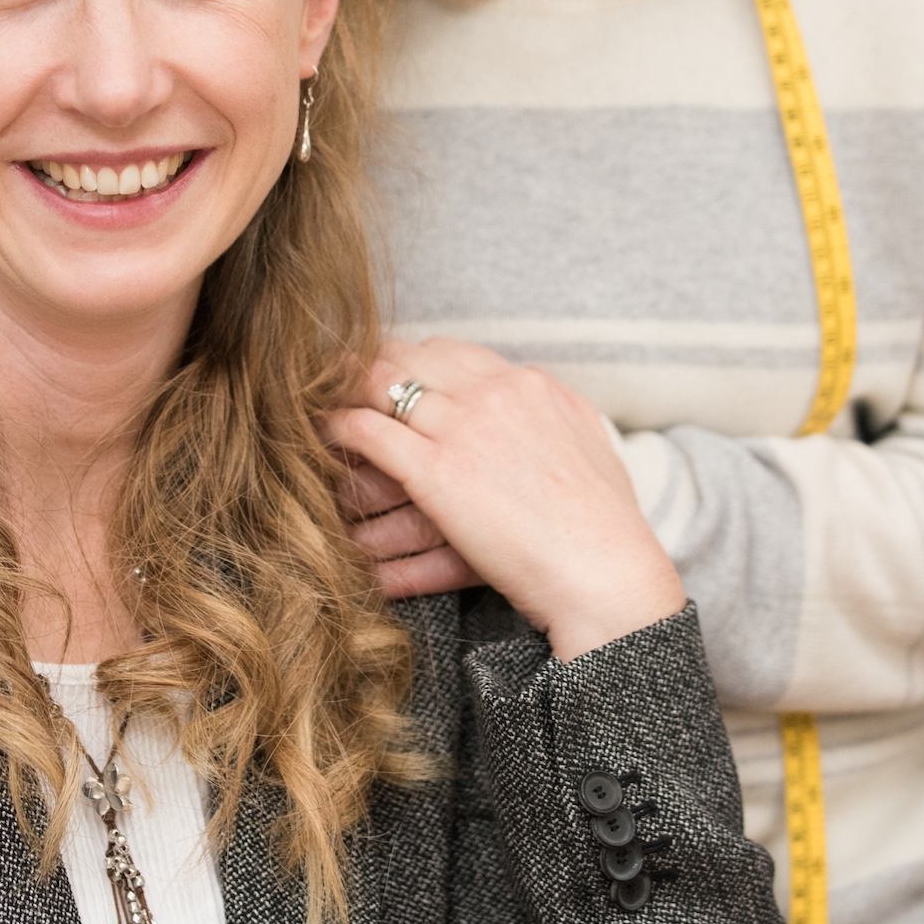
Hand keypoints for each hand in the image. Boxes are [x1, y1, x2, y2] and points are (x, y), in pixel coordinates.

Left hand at [322, 338, 683, 658]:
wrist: (606, 570)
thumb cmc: (605, 528)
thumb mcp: (589, 449)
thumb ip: (557, 421)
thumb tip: (548, 411)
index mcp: (533, 385)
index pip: (454, 353)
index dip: (414, 362)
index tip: (393, 376)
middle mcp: (496, 392)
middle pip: (411, 356)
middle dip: (372, 366)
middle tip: (338, 381)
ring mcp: (464, 427)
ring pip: (381, 384)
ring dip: (345, 391)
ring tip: (316, 400)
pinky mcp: (437, 471)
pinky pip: (368, 431)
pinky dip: (338, 428)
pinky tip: (321, 434)